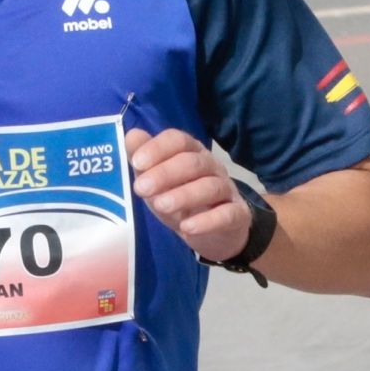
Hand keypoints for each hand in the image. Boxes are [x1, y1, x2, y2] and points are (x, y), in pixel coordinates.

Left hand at [126, 127, 250, 263]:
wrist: (213, 234)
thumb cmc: (181, 202)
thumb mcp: (157, 183)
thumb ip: (144, 162)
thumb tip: (131, 136)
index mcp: (191, 152)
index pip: (178, 140)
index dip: (157, 148)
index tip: (136, 163)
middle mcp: (212, 166)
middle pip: (192, 162)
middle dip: (165, 174)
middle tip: (141, 189)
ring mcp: (227, 190)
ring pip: (210, 186)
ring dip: (184, 195)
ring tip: (161, 206)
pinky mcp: (237, 214)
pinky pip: (227, 214)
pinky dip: (207, 221)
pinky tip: (187, 228)